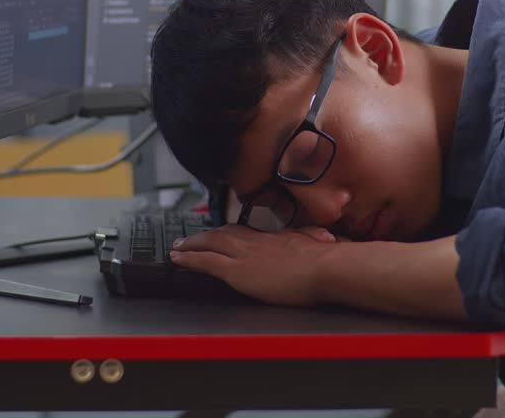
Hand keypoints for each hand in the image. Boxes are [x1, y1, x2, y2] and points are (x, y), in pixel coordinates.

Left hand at [169, 225, 338, 305]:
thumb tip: (325, 239)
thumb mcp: (320, 245)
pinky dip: (189, 258)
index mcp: (275, 238)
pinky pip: (205, 262)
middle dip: (204, 236)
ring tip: (177, 248)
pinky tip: (178, 259)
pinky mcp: (237, 271)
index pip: (245, 232)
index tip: (220, 234)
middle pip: (223, 233)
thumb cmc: (327, 262)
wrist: (325, 268)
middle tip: (188, 239)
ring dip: (190, 244)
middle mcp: (256, 242)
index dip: (228, 232)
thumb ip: (314, 241)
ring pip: (209, 243)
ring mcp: (244, 254)